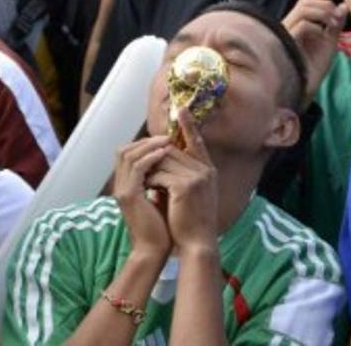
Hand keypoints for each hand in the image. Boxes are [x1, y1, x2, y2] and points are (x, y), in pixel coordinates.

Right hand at [112, 134, 173, 256]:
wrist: (153, 252)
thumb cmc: (160, 229)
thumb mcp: (158, 200)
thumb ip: (158, 183)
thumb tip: (169, 168)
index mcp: (126, 186)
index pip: (127, 156)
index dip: (143, 145)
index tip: (163, 142)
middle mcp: (120, 185)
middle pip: (124, 151)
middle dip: (145, 141)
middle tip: (165, 137)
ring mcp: (122, 190)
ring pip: (129, 155)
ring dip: (149, 145)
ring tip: (167, 141)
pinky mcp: (129, 196)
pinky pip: (138, 168)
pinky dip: (150, 158)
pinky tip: (164, 154)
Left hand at [147, 109, 218, 250]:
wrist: (198, 243)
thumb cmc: (191, 220)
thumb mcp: (190, 193)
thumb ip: (181, 173)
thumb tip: (161, 157)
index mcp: (208, 170)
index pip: (197, 141)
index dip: (189, 125)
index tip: (182, 108)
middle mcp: (205, 170)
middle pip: (170, 151)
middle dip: (153, 159)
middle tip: (143, 172)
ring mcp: (197, 176)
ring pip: (162, 161)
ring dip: (149, 171)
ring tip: (144, 184)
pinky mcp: (186, 186)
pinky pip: (159, 175)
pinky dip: (150, 182)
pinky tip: (148, 191)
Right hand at [283, 0, 346, 105]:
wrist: (306, 86)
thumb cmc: (315, 66)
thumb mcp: (330, 41)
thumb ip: (335, 24)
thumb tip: (343, 5)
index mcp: (299, 23)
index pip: (305, 0)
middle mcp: (290, 25)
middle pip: (304, 1)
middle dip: (324, 2)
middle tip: (337, 14)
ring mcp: (287, 33)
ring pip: (303, 9)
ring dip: (323, 12)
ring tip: (334, 24)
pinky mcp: (288, 41)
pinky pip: (303, 25)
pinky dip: (318, 26)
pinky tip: (324, 36)